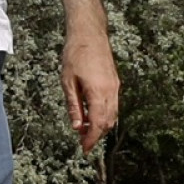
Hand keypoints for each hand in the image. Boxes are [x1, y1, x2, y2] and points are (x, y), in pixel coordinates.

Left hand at [61, 18, 119, 153]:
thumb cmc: (75, 54)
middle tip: (82, 142)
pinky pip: (113, 105)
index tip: (84, 149)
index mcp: (99, 92)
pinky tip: (91, 115)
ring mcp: (115, 87)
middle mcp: (111, 91)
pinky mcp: (115, 82)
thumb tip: (77, 127)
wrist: (90, 33)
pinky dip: (104, 114)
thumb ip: (74, 106)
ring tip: (84, 129)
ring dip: (101, 125)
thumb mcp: (68, 82)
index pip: (99, 123)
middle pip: (108, 122)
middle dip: (97, 135)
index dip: (92, 139)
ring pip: (113, 114)